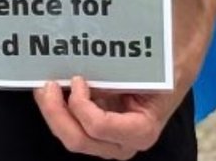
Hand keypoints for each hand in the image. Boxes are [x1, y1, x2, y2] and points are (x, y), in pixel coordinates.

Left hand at [34, 76, 183, 158]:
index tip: (78, 79)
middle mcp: (122, 144)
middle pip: (78, 139)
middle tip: (48, 85)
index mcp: (141, 131)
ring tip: (45, 86)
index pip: (99, 127)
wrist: (171, 73)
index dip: (81, 105)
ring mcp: (106, 141)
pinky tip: (51, 90)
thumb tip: (87, 77)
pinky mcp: (96, 132)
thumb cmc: (163, 71)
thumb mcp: (147, 71)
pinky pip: (70, 126)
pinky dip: (58, 109)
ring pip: (70, 136)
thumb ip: (120, 77)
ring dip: (53, 111)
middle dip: (56, 113)